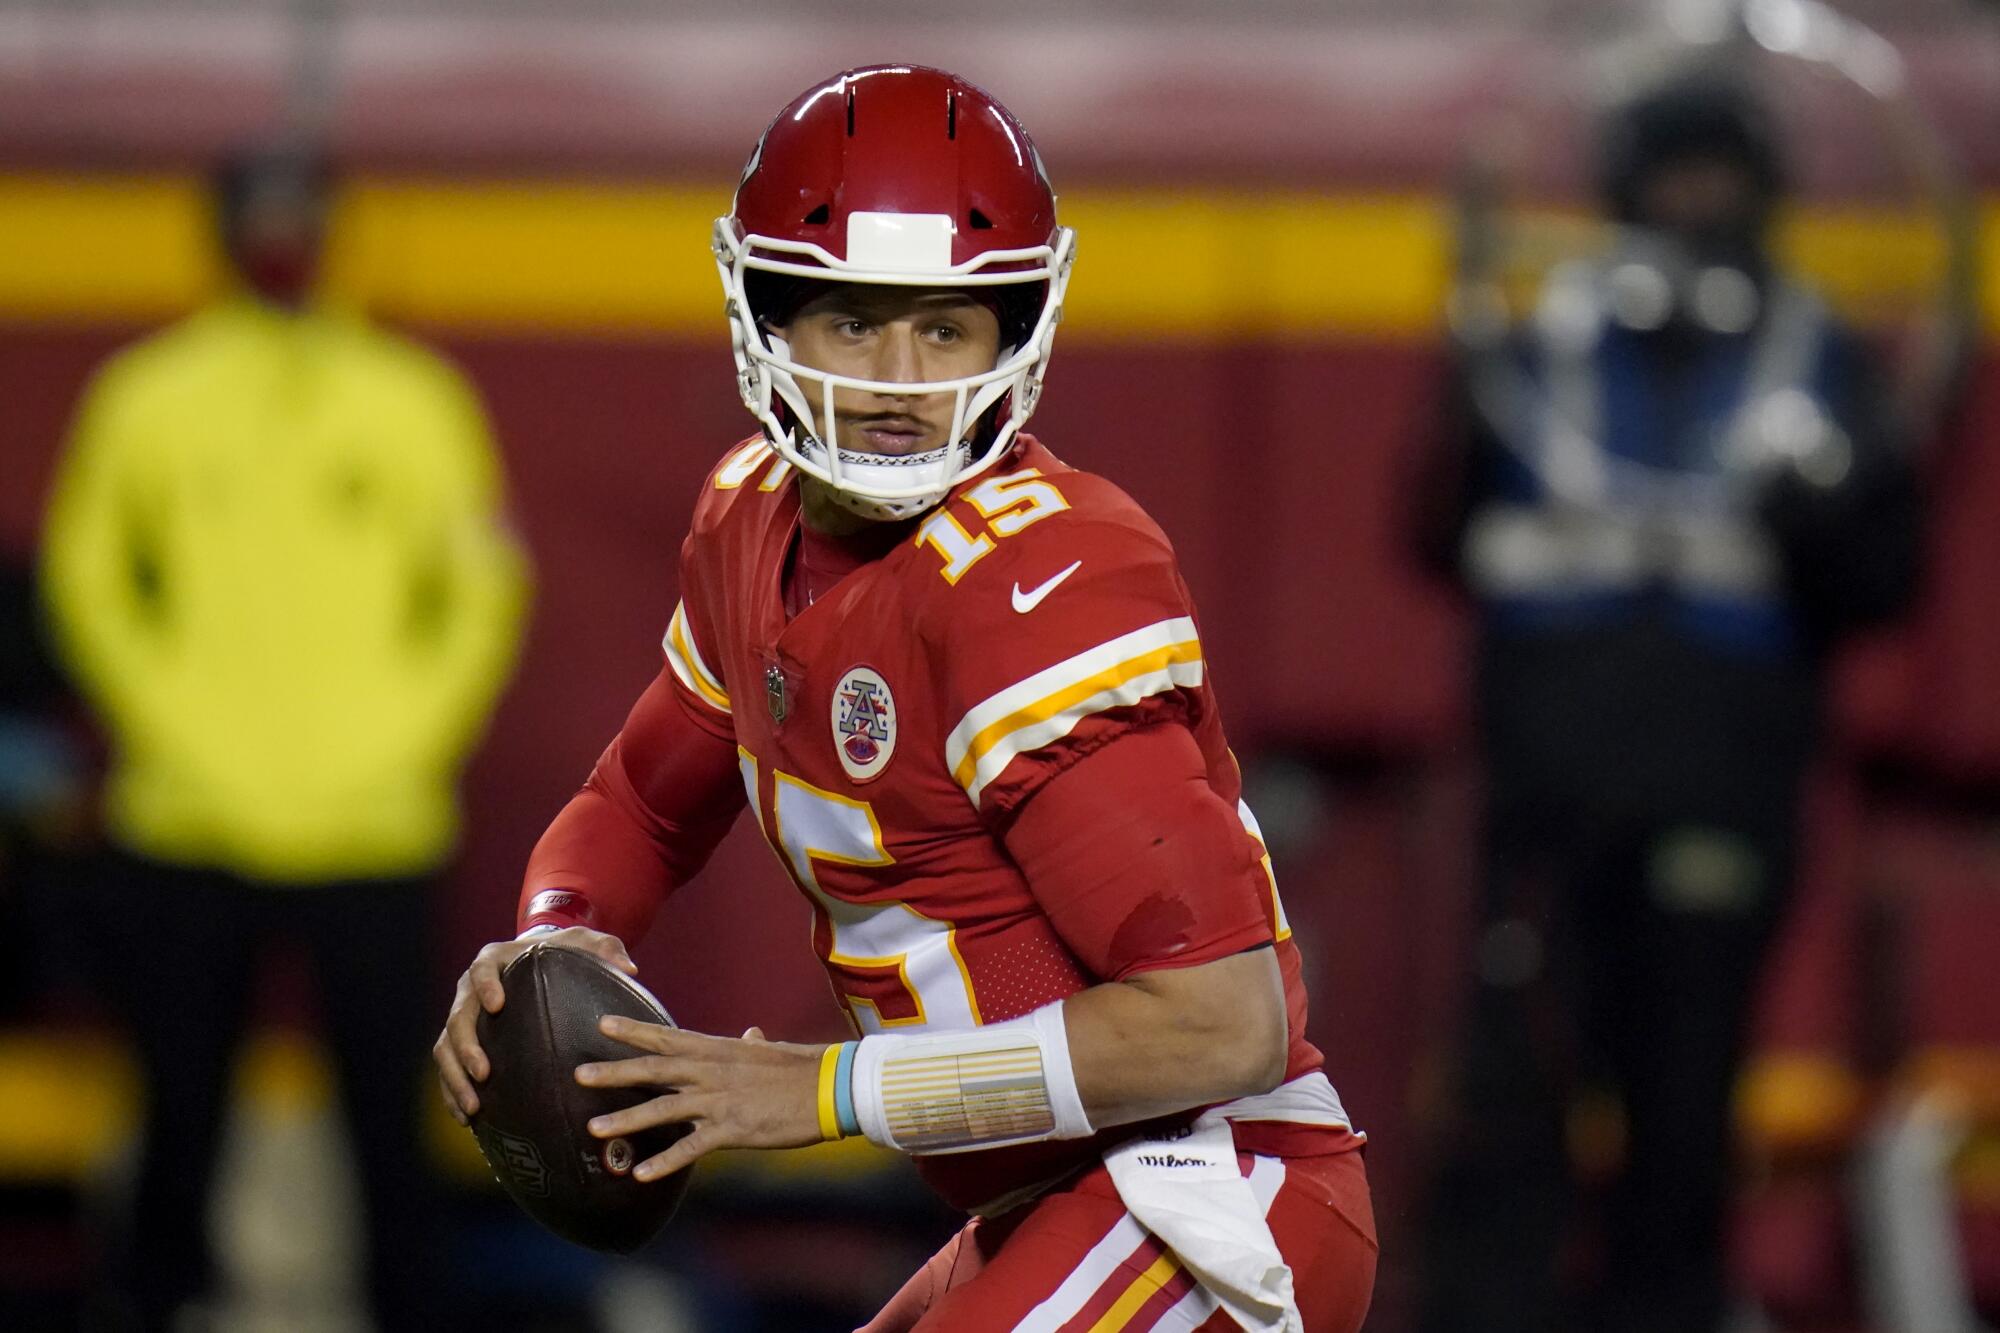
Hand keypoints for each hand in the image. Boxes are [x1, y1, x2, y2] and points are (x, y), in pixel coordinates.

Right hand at [433, 926, 634, 1123]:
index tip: (497, 1005)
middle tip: (484, 1073)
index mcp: (495, 960)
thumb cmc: (563, 954)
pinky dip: (454, 1093)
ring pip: (446, 1048)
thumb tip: (630, 969)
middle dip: (466, 1047)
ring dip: (455, 1078)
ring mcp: (464, 1017)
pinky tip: (469, 1119)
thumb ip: (606, 949)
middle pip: (458, 1016)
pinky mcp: (462, 1044)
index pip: (482, 969)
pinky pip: (449, 1070)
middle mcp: (471, 989)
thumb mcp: (586, 945)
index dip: (485, 986)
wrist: (537, 965)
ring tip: (474, 1107)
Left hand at [576, 1021, 827, 1179]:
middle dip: (614, 1072)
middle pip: (654, 1070)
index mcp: (718, 1050)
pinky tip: (640, 1173)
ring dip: (627, 1119)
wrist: (828, 1088)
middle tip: (578, 1074)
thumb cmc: (801, 1068)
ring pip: (663, 1110)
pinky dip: (663, 1162)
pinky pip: (690, 1148)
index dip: (634, 1031)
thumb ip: (751, 1045)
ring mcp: (719, 1101)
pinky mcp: (731, 1130)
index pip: (667, 1037)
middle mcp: (711, 1072)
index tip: (602, 1023)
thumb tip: (750, 1034)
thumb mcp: (770, 1051)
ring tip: (595, 1129)